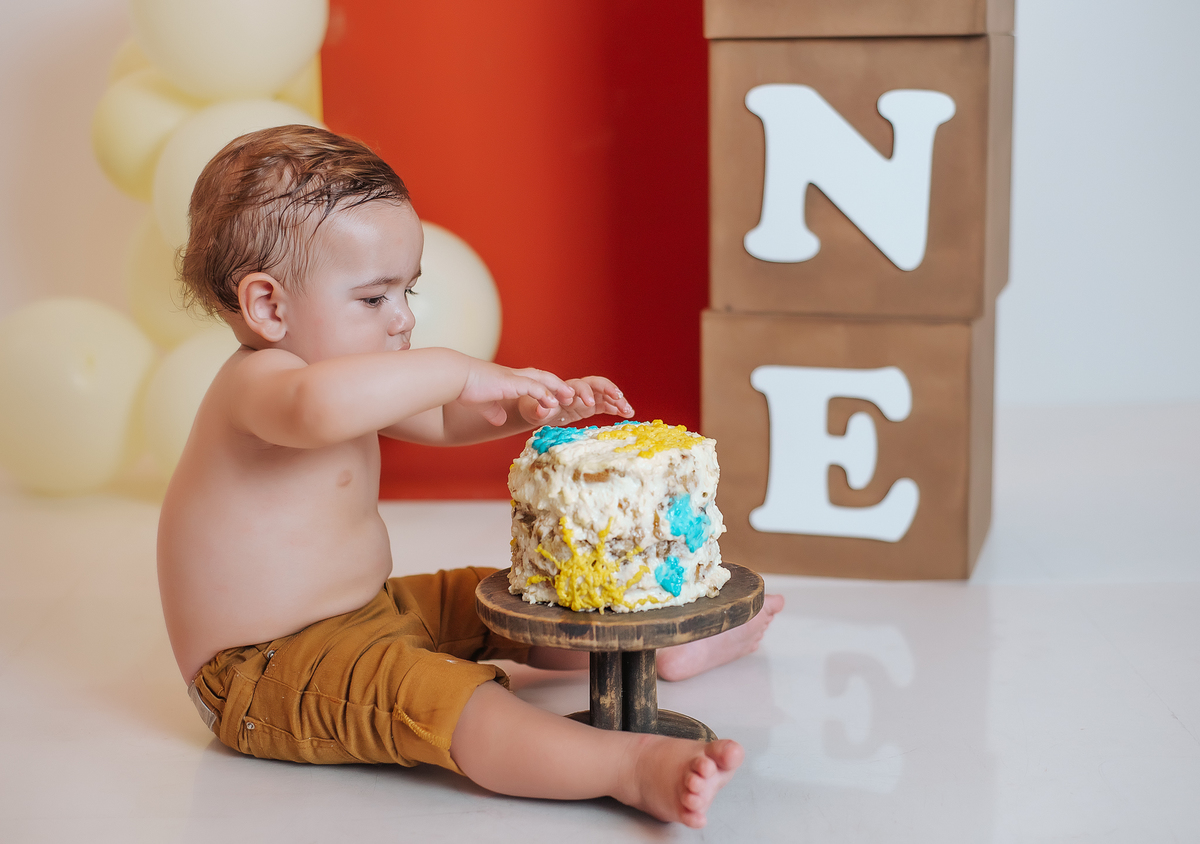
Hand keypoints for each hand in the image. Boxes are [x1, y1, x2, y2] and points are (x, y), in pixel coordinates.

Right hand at [459, 360, 575, 425]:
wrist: (454, 377)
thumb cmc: (464, 388)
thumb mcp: (483, 403)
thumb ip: (493, 410)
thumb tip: (499, 420)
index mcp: (508, 380)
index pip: (533, 381)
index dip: (547, 388)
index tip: (558, 398)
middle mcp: (514, 376)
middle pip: (543, 377)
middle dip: (559, 386)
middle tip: (573, 396)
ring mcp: (513, 378)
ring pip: (542, 380)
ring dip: (558, 389)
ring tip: (571, 398)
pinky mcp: (509, 382)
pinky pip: (532, 387)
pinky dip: (544, 394)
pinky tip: (553, 403)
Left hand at [517, 376, 633, 426]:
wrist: (534, 409)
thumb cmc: (532, 407)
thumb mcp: (532, 410)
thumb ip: (538, 410)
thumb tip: (542, 411)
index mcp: (565, 388)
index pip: (579, 385)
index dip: (585, 392)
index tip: (589, 403)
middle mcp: (578, 390)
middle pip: (597, 384)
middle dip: (608, 389)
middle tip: (618, 398)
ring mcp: (586, 397)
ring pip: (605, 394)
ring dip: (618, 400)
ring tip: (629, 410)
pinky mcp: (590, 406)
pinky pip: (606, 405)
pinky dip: (616, 408)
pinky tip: (627, 414)